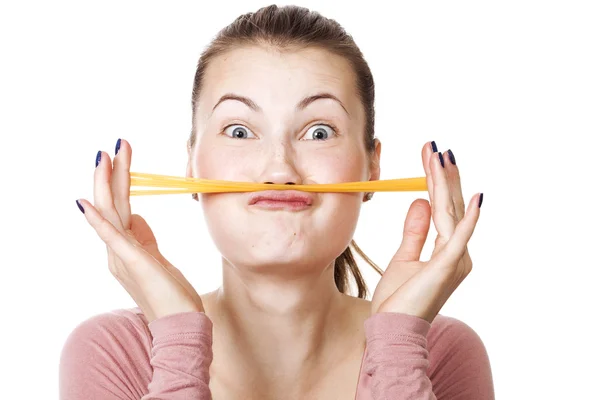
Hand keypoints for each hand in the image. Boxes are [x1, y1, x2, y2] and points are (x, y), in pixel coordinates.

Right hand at [76, 139, 203, 322]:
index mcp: (125, 248)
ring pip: (112, 213)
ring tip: (105, 157)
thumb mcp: (156, 259)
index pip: (119, 208)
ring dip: (108, 184)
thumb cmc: (170, 293)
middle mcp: (117, 251)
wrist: (180, 323)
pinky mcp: (133, 264)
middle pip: (113, 205)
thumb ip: (143, 238)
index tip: (121, 158)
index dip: (119, 182)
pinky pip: (113, 238)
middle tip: (112, 146)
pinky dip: (99, 221)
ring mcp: (122, 258)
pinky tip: (88, 204)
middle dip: (112, 174)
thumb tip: (136, 216)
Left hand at [371, 141, 482, 322]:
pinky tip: (476, 198)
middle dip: (441, 175)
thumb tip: (421, 201)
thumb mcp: (404, 257)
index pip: (442, 208)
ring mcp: (454, 259)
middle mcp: (457, 253)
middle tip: (434, 147)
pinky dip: (467, 218)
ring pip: (450, 213)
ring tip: (440, 157)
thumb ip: (415, 230)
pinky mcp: (447, 267)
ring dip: (445, 183)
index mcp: (447, 250)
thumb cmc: (398, 299)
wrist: (392, 328)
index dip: (435, 181)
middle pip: (449, 205)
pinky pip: (458, 238)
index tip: (429, 156)